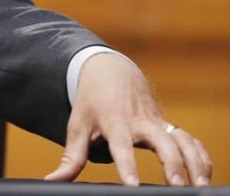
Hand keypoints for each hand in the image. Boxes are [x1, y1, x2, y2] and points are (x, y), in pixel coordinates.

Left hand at [45, 53, 211, 185]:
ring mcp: (158, 122)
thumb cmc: (91, 103)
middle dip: (172, 163)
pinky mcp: (170, 125)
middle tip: (177, 186)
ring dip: (195, 162)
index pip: (121, 146)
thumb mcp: (77, 126)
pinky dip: (201, 157)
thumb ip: (70, 158)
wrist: (111, 72)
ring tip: (199, 187)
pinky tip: (204, 177)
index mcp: (114, 122)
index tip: (132, 185)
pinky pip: (191, 141)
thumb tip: (52, 180)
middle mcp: (140, 122)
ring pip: (183, 140)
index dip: (127, 165)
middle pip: (161, 141)